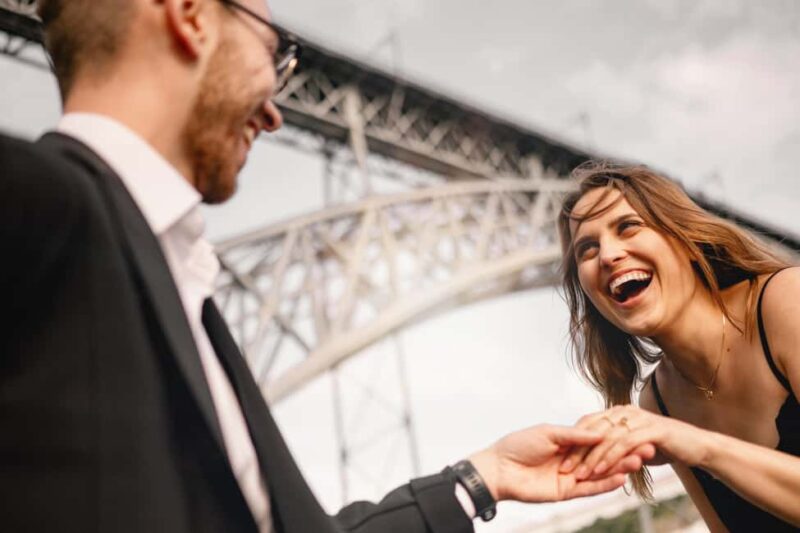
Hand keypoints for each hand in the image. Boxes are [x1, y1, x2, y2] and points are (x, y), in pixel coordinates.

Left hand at [469, 424, 654, 502]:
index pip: (596, 440)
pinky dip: (606, 484)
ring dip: (620, 468)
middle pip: (603, 457)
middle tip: (647, 448)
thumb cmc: (519, 444)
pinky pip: (590, 489)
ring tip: (640, 461)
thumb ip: (576, 435)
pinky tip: (623, 478)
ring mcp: (570, 477)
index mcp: (566, 442)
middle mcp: (572, 460)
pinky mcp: (566, 493)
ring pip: (601, 474)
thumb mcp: (549, 433)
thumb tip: (602, 432)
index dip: (615, 437)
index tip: (635, 430)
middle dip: (624, 453)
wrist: (499, 468)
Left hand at [560, 405, 711, 480]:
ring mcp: (639, 418)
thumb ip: (616, 447)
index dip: (574, 440)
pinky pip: (624, 444)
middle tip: (563, 468)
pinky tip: (600, 470)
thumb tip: (595, 455)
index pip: (589, 424)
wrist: (698, 447)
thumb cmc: (665, 447)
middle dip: (577, 450)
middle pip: (593, 429)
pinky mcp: (651, 430)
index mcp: (619, 412)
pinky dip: (610, 457)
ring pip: (607, 438)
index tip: (561, 458)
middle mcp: (626, 411)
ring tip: (578, 474)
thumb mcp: (635, 446)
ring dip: (591, 458)